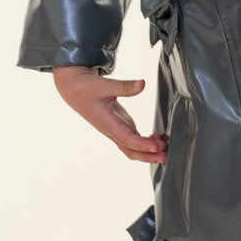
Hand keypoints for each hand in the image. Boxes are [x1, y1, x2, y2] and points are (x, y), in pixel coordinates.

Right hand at [51, 66, 167, 163]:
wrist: (74, 90)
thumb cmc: (87, 88)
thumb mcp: (105, 85)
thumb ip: (124, 86)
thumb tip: (142, 83)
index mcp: (108, 123)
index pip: (127, 139)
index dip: (142, 145)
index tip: (157, 148)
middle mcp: (113, 130)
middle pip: (131, 150)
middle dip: (148, 155)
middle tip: (165, 156)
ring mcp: (116, 130)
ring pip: (133, 147)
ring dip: (148, 150)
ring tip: (165, 146)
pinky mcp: (120, 126)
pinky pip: (134, 140)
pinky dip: (146, 142)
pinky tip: (157, 139)